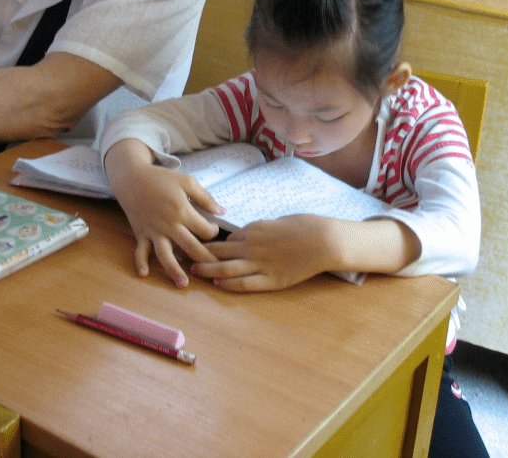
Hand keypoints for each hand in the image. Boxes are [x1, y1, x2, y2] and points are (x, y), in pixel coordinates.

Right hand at [106, 140, 222, 287]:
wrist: (132, 178)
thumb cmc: (161, 179)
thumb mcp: (187, 181)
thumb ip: (205, 197)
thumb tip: (222, 211)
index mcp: (182, 210)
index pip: (204, 230)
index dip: (213, 232)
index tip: (213, 231)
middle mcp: (168, 224)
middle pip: (190, 247)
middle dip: (204, 260)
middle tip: (215, 270)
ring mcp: (153, 231)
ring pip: (165, 255)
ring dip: (174, 270)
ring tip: (184, 284)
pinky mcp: (141, 234)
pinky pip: (140, 251)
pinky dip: (140, 262)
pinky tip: (144, 274)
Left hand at [192, 214, 335, 291]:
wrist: (324, 240)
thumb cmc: (305, 226)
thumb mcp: (278, 221)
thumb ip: (260, 229)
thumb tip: (248, 235)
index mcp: (254, 229)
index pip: (226, 238)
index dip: (212, 242)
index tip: (199, 242)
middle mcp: (252, 246)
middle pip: (219, 251)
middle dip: (200, 253)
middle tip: (183, 255)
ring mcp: (260, 264)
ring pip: (226, 268)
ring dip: (208, 270)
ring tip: (193, 272)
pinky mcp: (271, 280)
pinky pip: (245, 283)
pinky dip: (229, 284)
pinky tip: (218, 284)